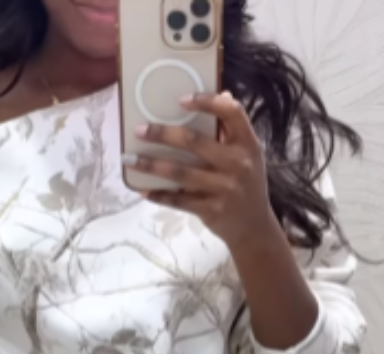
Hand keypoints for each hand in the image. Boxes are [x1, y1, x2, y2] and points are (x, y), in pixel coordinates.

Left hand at [128, 92, 278, 251]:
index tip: (181, 100)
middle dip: (162, 134)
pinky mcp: (210, 210)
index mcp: (247, 144)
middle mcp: (237, 164)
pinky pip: (178, 200)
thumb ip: (233, 130)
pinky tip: (142, 190)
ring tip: (129, 159)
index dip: (207, 101)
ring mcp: (223, 188)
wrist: (254, 228)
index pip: (231, 113)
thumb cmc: (247, 184)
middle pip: (193, 141)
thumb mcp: (249, 155)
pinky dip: (159, 195)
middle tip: (139, 129)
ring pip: (179, 172)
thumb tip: (222, 95)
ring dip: (150, 165)